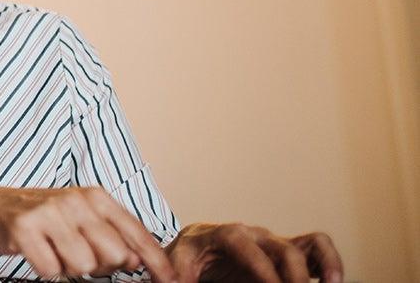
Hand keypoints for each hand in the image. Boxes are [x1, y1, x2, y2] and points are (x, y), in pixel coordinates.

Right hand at [0, 186, 178, 281]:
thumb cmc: (44, 218)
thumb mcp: (83, 220)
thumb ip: (114, 237)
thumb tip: (137, 261)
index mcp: (96, 198)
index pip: (137, 233)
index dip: (157, 262)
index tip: (169, 281)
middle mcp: (76, 201)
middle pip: (114, 255)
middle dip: (101, 266)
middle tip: (78, 254)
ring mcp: (50, 212)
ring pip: (83, 265)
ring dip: (69, 267)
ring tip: (55, 251)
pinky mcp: (24, 227)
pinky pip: (50, 269)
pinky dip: (45, 269)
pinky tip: (37, 252)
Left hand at [166, 222, 342, 281]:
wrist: (196, 246)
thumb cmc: (188, 254)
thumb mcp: (179, 261)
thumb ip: (179, 273)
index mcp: (226, 233)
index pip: (245, 245)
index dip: (260, 267)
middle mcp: (255, 234)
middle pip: (283, 249)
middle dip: (293, 277)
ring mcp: (275, 241)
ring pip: (309, 243)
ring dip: (324, 266)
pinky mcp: (288, 251)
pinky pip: (317, 248)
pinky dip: (330, 262)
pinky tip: (333, 282)